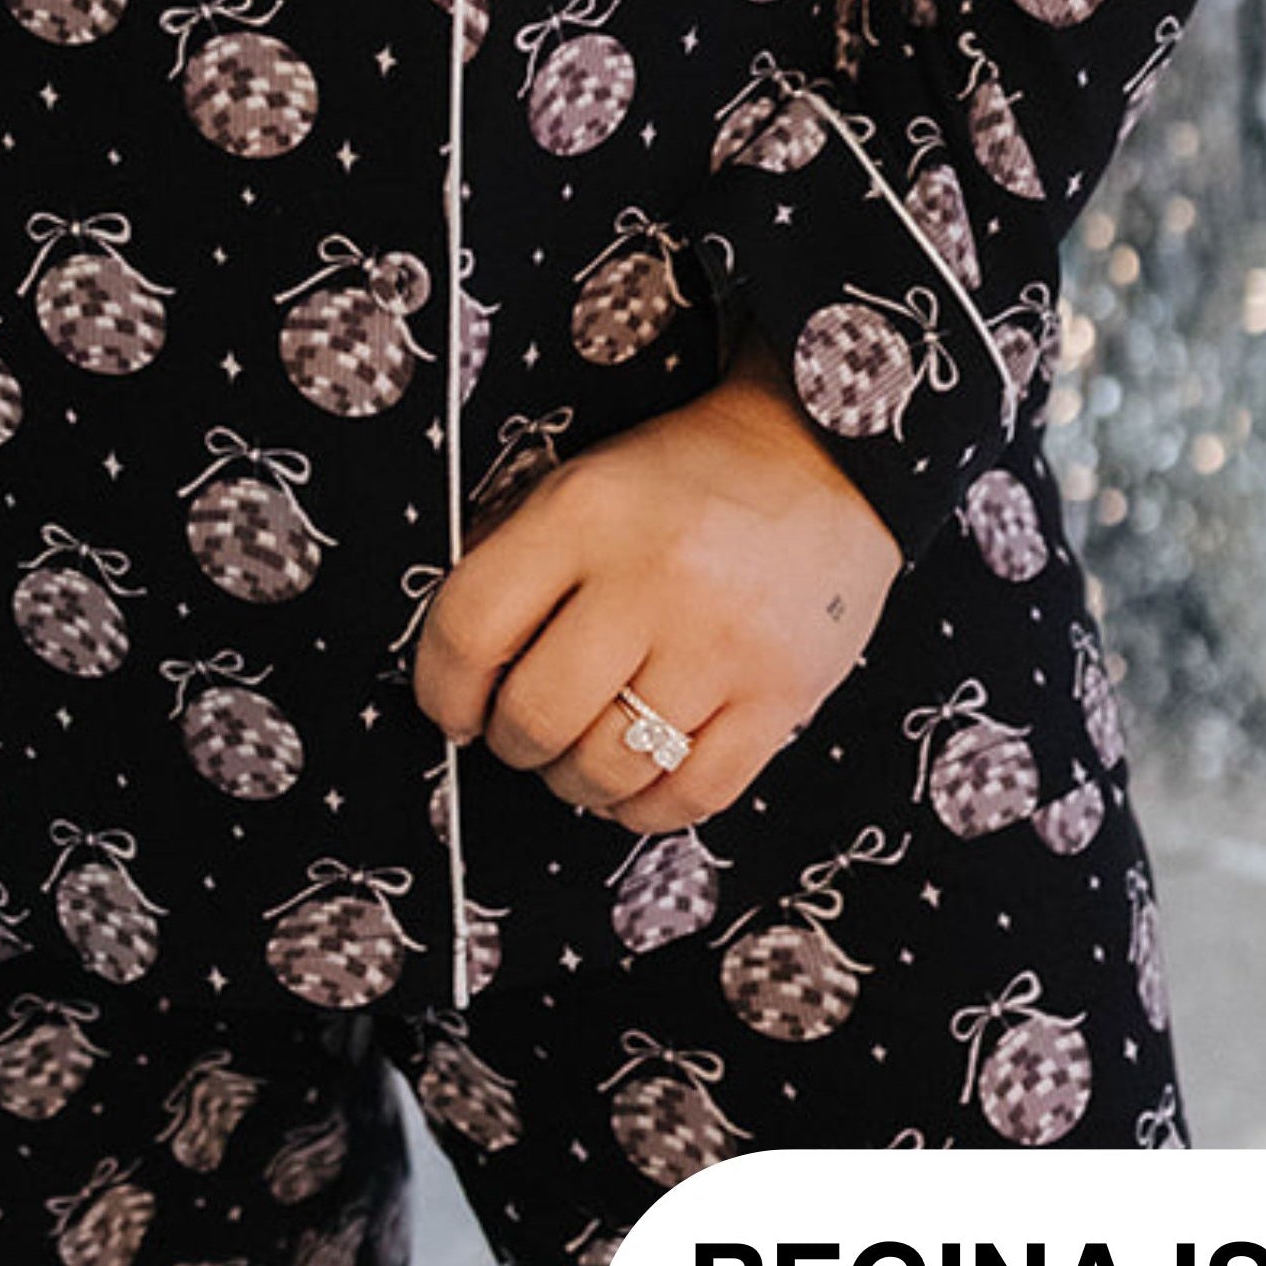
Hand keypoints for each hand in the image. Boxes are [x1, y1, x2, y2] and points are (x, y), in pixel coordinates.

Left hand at [406, 343, 904, 834]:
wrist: (823, 458)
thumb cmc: (686, 479)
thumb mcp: (584, 483)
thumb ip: (515, 562)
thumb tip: (456, 673)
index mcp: (586, 511)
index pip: (471, 628)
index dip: (442, 689)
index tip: (452, 708)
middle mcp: (653, 577)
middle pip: (536, 715)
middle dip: (513, 742)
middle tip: (524, 731)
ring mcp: (722, 643)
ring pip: (608, 768)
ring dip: (576, 781)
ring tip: (582, 754)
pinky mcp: (781, 695)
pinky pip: (690, 796)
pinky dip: (646, 807)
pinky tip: (637, 778)